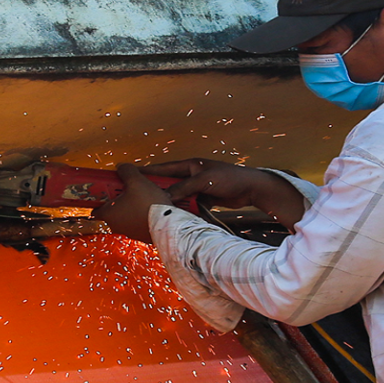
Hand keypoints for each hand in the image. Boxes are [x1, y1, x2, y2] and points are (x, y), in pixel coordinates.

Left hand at [91, 163, 171, 242]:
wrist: (169, 225)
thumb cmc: (149, 206)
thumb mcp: (136, 180)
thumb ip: (126, 171)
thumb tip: (122, 167)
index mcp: (109, 214)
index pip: (95, 208)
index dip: (100, 198)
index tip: (104, 191)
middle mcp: (117, 225)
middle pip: (113, 209)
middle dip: (120, 198)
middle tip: (128, 189)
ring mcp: (130, 231)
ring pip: (127, 215)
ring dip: (133, 205)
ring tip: (144, 195)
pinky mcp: (143, 234)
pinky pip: (139, 220)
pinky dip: (143, 213)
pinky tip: (152, 205)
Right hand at [144, 158, 306, 228]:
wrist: (251, 188)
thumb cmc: (229, 178)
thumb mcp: (203, 181)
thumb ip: (184, 188)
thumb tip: (164, 197)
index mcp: (189, 165)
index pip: (163, 168)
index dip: (147, 171)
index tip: (131, 174)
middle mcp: (191, 175)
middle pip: (168, 183)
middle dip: (155, 190)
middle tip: (139, 197)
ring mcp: (197, 187)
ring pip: (177, 196)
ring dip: (169, 203)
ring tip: (153, 211)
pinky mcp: (204, 198)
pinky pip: (188, 204)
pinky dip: (182, 210)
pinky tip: (173, 217)